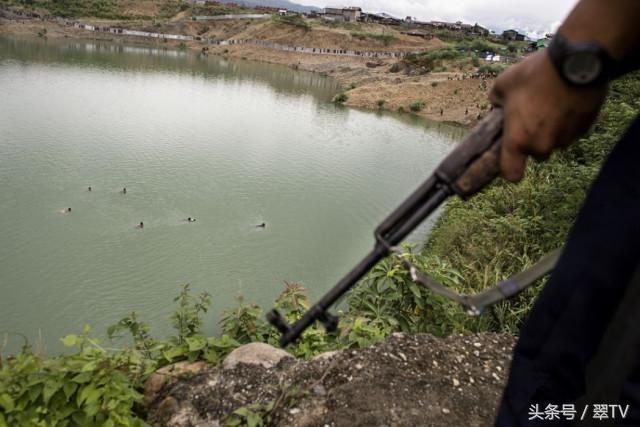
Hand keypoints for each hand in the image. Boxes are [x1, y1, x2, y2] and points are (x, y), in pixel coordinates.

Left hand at [489, 51, 606, 181]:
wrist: (576, 62)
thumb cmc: (534, 74)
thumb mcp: (503, 84)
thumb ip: (496, 101)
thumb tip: (498, 105)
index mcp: (518, 140)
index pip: (512, 174)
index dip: (510, 168)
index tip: (511, 157)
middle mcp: (542, 145)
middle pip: (536, 154)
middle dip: (533, 140)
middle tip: (531, 117)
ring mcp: (565, 139)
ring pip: (555, 142)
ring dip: (552, 131)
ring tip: (551, 105)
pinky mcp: (584, 129)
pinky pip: (572, 132)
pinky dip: (568, 122)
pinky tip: (566, 102)